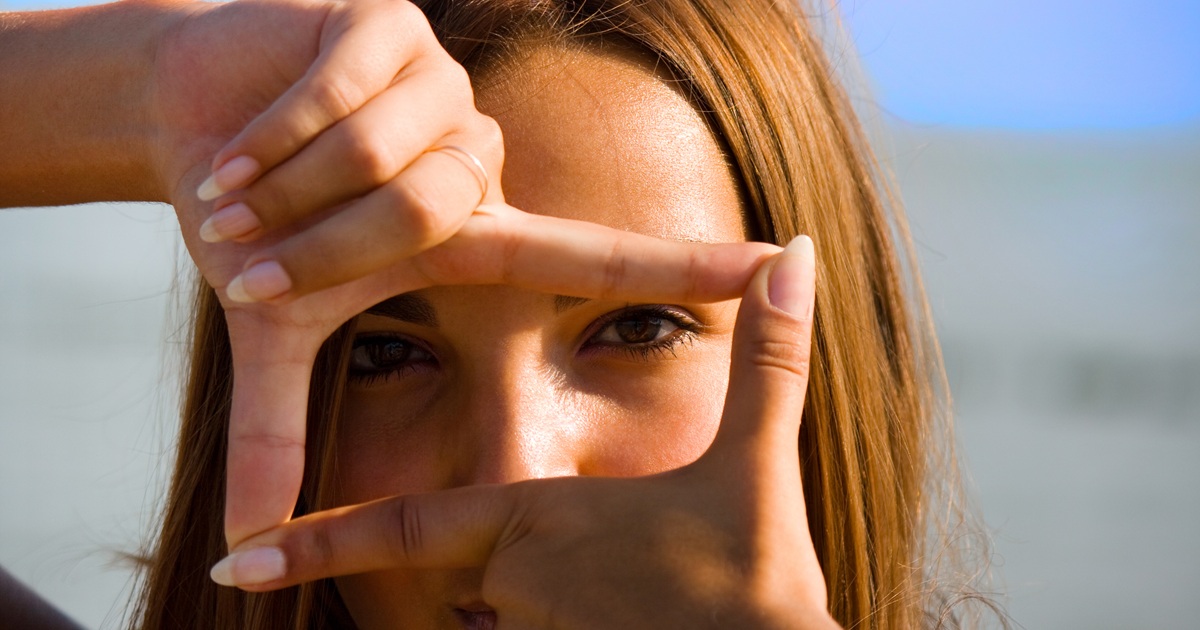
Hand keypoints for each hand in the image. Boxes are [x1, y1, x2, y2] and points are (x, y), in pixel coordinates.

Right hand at [149, 0, 780, 548]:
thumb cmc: (253, 221)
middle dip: (316, 240)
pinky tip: (241, 132)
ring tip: (237, 185)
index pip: (591, 256)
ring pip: (386, 153)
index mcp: (471, 232)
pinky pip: (339, 91)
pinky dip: (269, 128)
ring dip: (284, 185)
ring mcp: (441, 84)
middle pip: (426, 210)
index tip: (779, 265)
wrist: (191, 115)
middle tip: (247, 250)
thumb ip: (276, 430)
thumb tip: (247, 544)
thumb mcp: (274, 326)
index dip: (684, 264)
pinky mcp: (392, 22)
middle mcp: (474, 158)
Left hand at [209, 238, 840, 628]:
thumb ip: (768, 355)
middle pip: (462, 556)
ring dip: (527, 590)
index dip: (313, 540)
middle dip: (479, 549)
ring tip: (590, 582)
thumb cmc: (755, 577)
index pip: (397, 527)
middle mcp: (516, 582)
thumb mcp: (756, 459)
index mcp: (534, 520)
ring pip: (499, 600)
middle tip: (495, 557)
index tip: (237, 561)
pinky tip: (611, 613)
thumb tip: (793, 252)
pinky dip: (543, 624)